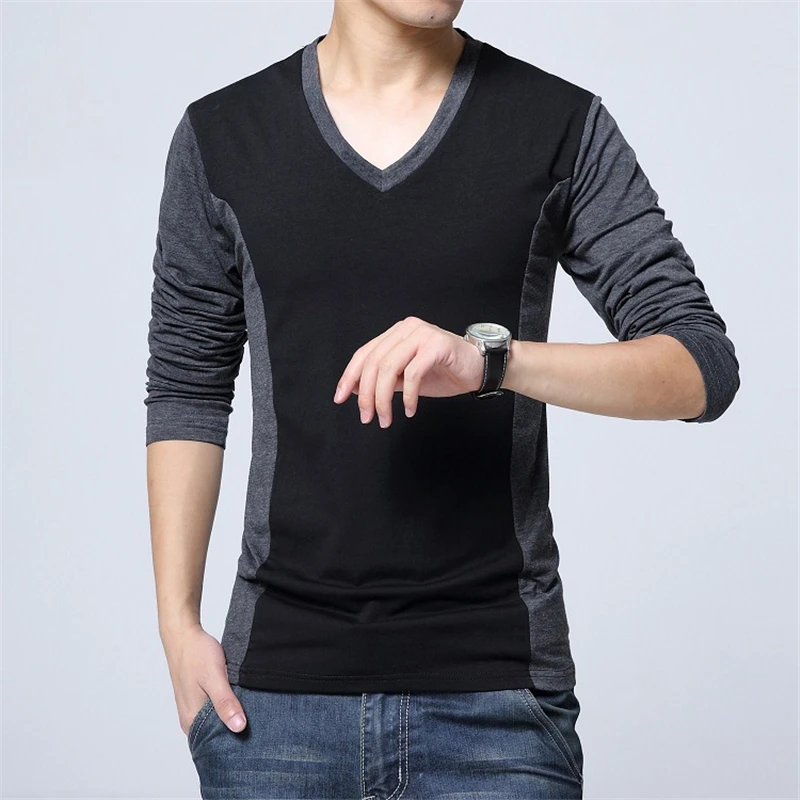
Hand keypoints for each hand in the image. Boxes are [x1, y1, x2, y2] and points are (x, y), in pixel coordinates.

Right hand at [162, 623, 246, 734]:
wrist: (183, 634)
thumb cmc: (196, 654)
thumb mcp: (214, 677)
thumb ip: (225, 703)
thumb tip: (239, 727)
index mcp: (191, 720)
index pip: (216, 743)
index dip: (235, 740)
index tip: (254, 733)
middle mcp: (190, 719)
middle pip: (217, 733)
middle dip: (236, 728)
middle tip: (256, 717)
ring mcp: (193, 708)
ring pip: (217, 720)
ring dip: (232, 714)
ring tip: (248, 706)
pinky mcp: (198, 698)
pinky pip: (214, 709)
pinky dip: (227, 705)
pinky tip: (237, 697)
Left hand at [332, 316, 484, 426]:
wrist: (480, 369)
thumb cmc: (444, 372)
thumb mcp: (406, 378)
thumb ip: (384, 380)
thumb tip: (353, 389)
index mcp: (396, 333)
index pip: (364, 354)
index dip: (349, 376)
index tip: (340, 398)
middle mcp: (407, 329)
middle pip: (374, 363)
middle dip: (366, 394)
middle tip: (367, 417)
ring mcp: (422, 334)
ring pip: (389, 368)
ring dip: (383, 399)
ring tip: (386, 419)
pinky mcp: (437, 345)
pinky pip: (413, 373)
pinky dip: (408, 396)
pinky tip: (409, 410)